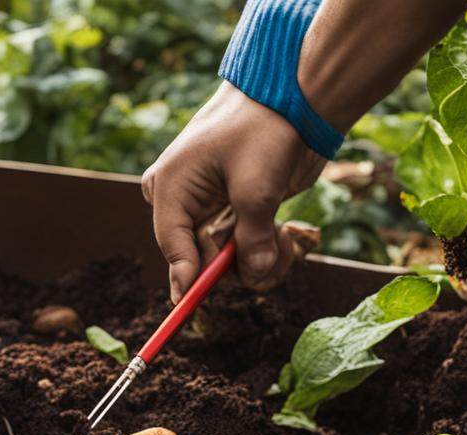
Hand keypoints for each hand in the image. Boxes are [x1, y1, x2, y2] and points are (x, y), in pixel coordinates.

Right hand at [141, 83, 327, 297]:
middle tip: (277, 254)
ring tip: (289, 240)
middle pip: (201, 259)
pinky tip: (288, 233)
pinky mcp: (237, 212)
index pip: (172, 244)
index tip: (188, 304)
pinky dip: (269, 249)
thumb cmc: (264, 128)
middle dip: (240, 265)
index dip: (185, 276)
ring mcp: (211, 209)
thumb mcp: (257, 187)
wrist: (295, 98)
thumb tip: (254, 276)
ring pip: (226, 260)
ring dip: (261, 259)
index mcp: (171, 187)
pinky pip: (244, 249)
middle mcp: (184, 201)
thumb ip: (251, 238)